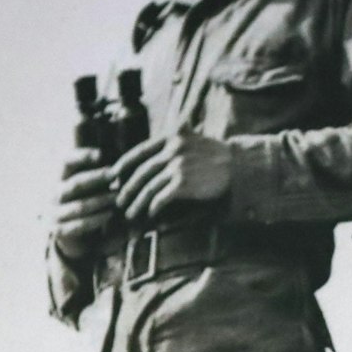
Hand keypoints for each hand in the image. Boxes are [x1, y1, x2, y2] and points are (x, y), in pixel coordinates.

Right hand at [52, 148, 116, 259]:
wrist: (76, 241)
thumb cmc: (89, 205)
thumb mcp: (93, 188)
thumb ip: (100, 175)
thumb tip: (118, 159)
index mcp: (60, 179)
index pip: (65, 161)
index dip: (81, 156)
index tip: (101, 154)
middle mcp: (54, 194)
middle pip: (75, 183)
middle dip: (96, 178)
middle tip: (115, 174)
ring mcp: (54, 213)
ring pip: (79, 205)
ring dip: (100, 200)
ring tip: (117, 197)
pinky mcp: (58, 231)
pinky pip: (79, 225)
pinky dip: (96, 219)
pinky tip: (109, 214)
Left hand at [111, 132, 233, 222]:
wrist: (238, 166)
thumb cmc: (217, 155)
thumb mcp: (194, 138)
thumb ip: (177, 139)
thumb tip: (162, 142)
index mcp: (170, 138)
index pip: (139, 151)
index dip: (123, 165)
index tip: (113, 176)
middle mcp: (171, 151)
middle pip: (141, 172)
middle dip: (127, 188)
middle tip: (119, 200)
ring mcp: (177, 167)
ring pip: (149, 186)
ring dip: (137, 202)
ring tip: (131, 213)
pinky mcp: (183, 183)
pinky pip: (162, 196)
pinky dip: (154, 206)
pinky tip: (151, 213)